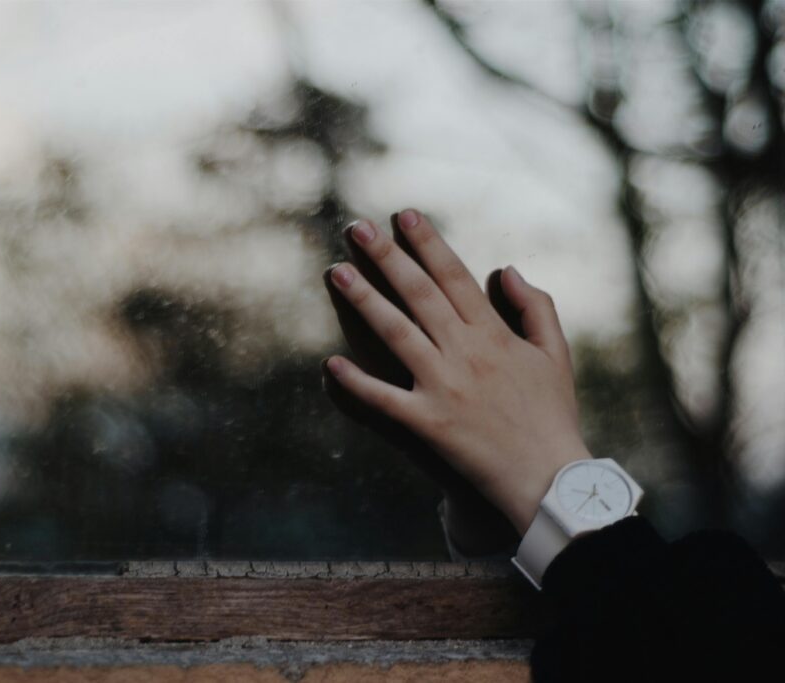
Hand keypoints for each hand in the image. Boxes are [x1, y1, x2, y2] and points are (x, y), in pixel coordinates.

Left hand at [324, 209, 591, 535]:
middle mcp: (466, 353)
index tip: (404, 215)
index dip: (428, 244)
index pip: (454, 277)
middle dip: (386, 257)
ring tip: (337, 272)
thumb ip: (536, 306)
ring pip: (397, 334)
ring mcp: (444, 386)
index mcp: (494, 334)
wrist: (550, 479)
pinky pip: (384, 399)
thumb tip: (506, 270)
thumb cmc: (553, 416)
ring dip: (364, 301)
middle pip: (419, 294)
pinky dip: (357, 383)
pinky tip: (331, 364)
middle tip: (357, 228)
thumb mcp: (556, 354)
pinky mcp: (429, 423)